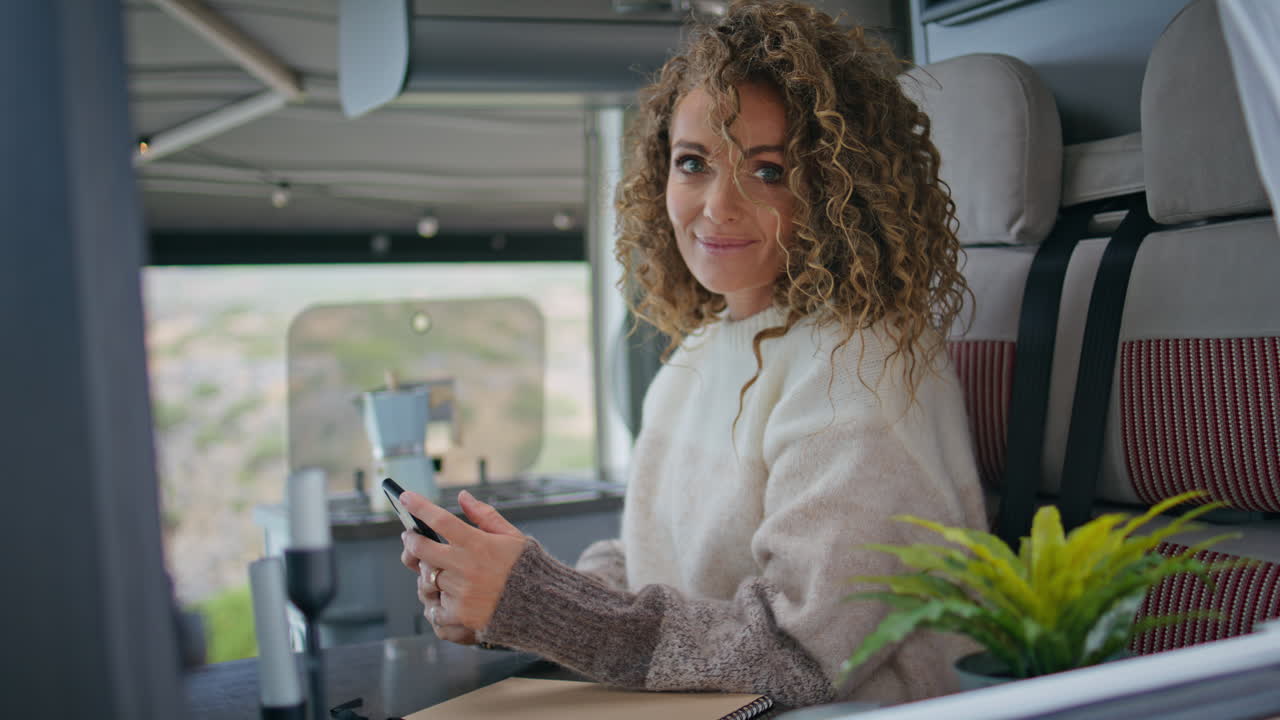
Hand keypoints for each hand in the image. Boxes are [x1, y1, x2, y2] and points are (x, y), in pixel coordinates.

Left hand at [399, 490, 526, 635]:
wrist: (542, 606)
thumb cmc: (525, 568)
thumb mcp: (511, 536)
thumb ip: (484, 515)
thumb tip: (463, 496)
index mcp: (478, 544)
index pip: (441, 520)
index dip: (419, 506)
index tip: (405, 497)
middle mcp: (466, 567)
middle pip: (422, 549)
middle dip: (411, 540)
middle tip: (410, 537)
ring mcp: (461, 592)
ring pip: (427, 578)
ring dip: (428, 572)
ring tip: (437, 570)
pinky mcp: (460, 614)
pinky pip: (434, 606)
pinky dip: (437, 601)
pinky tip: (446, 596)